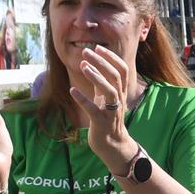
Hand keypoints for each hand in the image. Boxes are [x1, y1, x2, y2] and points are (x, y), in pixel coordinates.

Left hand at [69, 44, 140, 172]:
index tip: (97, 48)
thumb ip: (100, 83)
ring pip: (109, 91)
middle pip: (116, 76)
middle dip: (102, 62)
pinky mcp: (101, 123)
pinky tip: (72, 91)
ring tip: (83, 66)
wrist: (112, 146)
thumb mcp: (105, 99)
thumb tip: (90, 64)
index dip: (111, 57)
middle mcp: (118, 100)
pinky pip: (93, 110)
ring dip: (96, 77)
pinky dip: (83, 99)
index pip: (122, 70)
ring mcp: (111, 112)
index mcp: (120, 93)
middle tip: (86, 51)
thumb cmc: (106, 120)